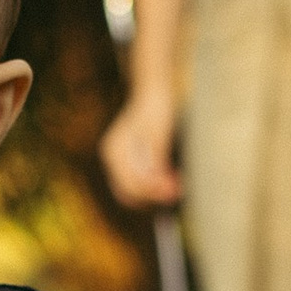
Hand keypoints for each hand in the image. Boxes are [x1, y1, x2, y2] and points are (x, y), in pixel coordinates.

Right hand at [100, 86, 182, 210]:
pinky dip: (153, 185)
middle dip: (153, 196)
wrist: (152, 94)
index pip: (132, 183)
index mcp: (116, 151)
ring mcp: (118, 161)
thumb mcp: (159, 135)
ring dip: (154, 193)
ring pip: (133, 190)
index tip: (175, 191)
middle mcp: (113, 158)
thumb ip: (157, 160)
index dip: (154, 191)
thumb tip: (161, 185)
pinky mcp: (128, 161)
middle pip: (129, 192)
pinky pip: (138, 181)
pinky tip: (170, 178)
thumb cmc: (157, 110)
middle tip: (177, 192)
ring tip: (176, 185)